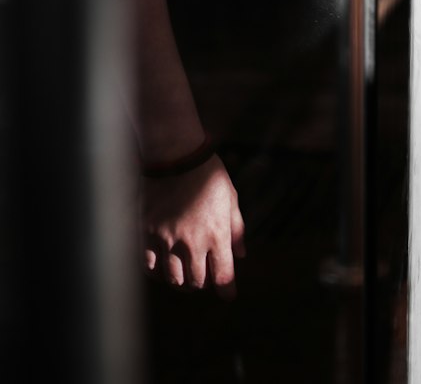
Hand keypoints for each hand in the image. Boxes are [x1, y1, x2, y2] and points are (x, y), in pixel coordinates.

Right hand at [141, 155, 245, 296]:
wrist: (176, 155)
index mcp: (217, 233)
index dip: (227, 290)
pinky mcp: (147, 234)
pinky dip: (158, 272)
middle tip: (203, 276)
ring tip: (183, 273)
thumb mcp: (230, 198)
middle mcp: (192, 242)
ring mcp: (167, 240)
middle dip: (202, 282)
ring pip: (174, 279)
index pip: (223, 275)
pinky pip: (150, 267)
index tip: (228, 296)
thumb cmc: (208, 174)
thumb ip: (236, 229)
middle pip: (197, 282)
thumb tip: (241, 255)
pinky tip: (162, 266)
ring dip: (181, 280)